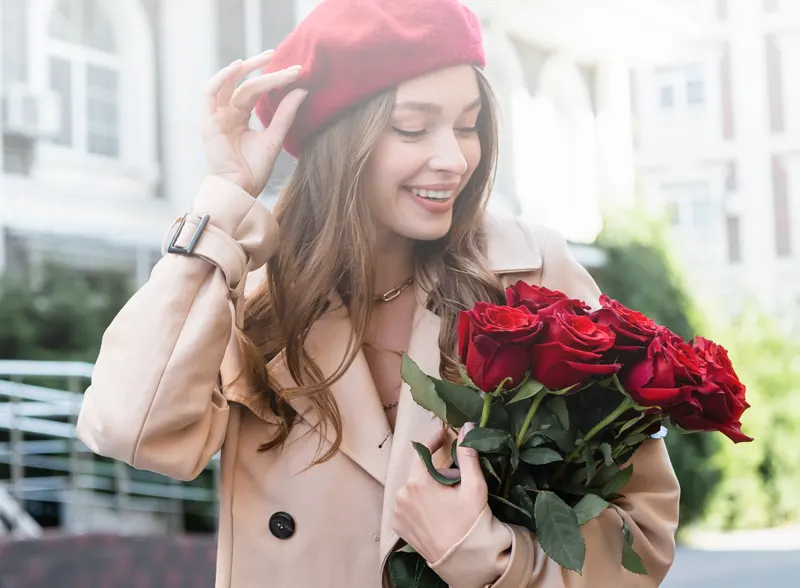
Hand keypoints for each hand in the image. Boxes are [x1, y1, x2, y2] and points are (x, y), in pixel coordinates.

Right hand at [201, 50, 307, 196]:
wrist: (239, 192)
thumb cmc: (254, 171)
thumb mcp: (274, 138)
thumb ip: (285, 115)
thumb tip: (302, 90)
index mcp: (239, 117)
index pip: (256, 91)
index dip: (274, 80)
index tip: (296, 72)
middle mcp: (226, 114)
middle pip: (244, 84)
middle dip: (262, 69)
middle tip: (279, 56)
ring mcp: (216, 117)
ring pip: (228, 83)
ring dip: (243, 68)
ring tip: (264, 58)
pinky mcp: (208, 122)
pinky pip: (210, 93)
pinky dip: (222, 77)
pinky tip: (238, 67)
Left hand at [392, 423, 487, 563]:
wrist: (463, 561)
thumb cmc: (470, 523)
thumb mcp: (474, 487)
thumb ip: (468, 455)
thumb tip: (466, 427)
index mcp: (417, 483)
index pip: (422, 451)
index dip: (434, 440)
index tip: (445, 434)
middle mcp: (401, 495)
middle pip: (420, 472)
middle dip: (438, 471)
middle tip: (458, 480)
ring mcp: (397, 512)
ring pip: (414, 488)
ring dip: (429, 487)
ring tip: (448, 499)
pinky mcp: (398, 525)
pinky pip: (409, 504)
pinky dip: (421, 502)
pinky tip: (436, 511)